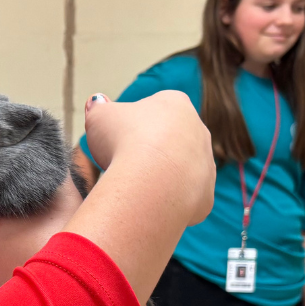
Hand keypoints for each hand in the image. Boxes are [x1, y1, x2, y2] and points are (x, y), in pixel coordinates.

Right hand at [83, 91, 214, 226]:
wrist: (150, 184)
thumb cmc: (123, 142)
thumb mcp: (99, 116)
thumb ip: (99, 107)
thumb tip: (97, 102)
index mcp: (176, 104)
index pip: (154, 108)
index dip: (133, 123)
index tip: (119, 136)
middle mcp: (198, 130)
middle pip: (171, 138)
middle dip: (150, 149)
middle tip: (125, 161)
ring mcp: (206, 163)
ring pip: (180, 169)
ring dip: (161, 175)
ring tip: (136, 185)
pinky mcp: (206, 195)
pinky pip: (184, 197)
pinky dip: (168, 201)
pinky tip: (150, 203)